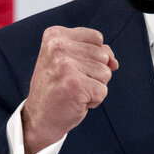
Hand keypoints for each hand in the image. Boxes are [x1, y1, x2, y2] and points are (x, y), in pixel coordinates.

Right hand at [21, 26, 118, 153]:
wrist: (39, 118)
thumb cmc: (57, 88)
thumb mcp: (72, 61)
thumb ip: (96, 53)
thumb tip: (114, 62)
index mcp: (55, 35)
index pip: (97, 38)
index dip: (91, 57)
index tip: (70, 68)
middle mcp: (58, 46)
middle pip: (103, 55)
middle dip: (93, 73)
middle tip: (70, 82)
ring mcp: (65, 65)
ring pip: (105, 73)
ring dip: (94, 86)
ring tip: (73, 91)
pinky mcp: (75, 85)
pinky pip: (103, 90)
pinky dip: (94, 100)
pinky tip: (75, 101)